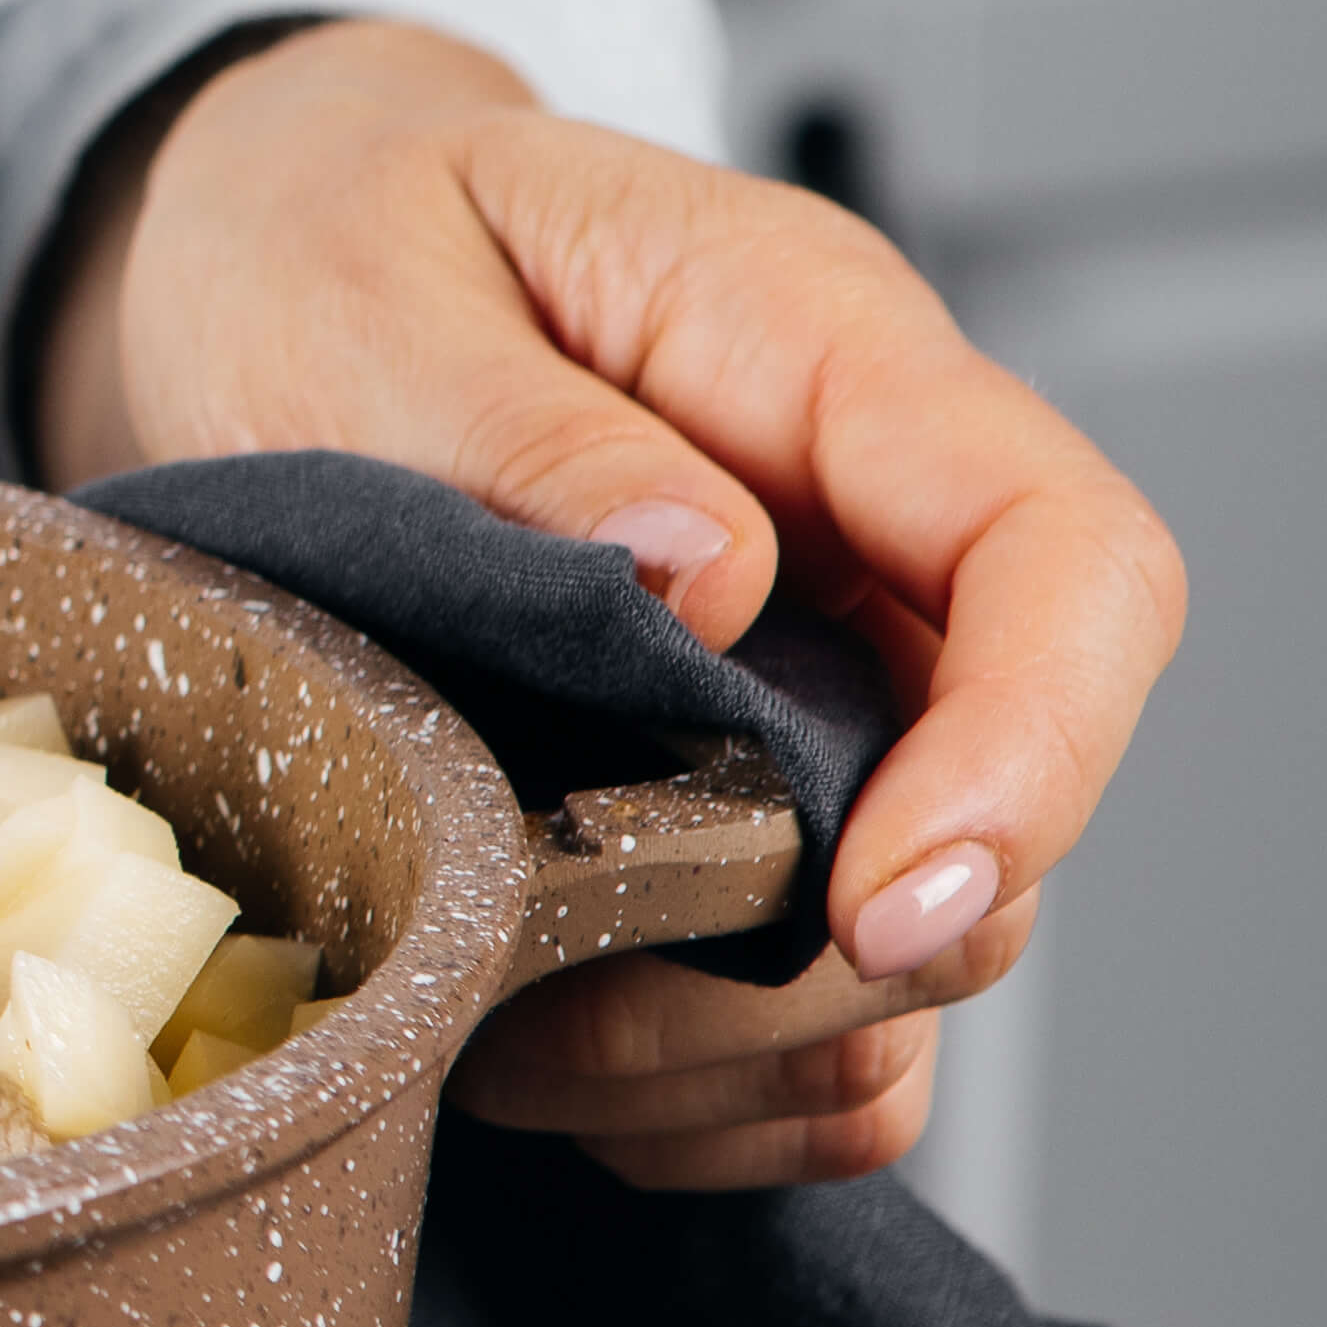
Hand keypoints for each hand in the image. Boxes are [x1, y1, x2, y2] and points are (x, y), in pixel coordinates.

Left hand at [28, 20, 1186, 1189]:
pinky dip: (701, 1086)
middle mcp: (862, 534)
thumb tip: (701, 570)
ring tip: (513, 1043)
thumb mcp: (365, 295)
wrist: (257, 250)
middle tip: (578, 1017)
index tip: (880, 908)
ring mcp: (814, 678)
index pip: (1069, 568)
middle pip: (1004, 800)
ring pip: (912, 945)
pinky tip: (538, 1063)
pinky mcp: (733, 796)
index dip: (1029, 763)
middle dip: (830, 964)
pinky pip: (804, 1011)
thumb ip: (530, 435)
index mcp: (824, 358)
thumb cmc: (323, 239)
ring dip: (743, 1050)